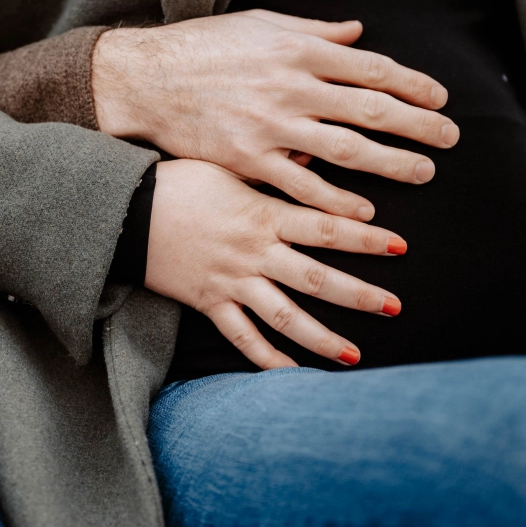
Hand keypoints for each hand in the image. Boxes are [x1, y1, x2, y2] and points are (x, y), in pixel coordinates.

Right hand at [92, 10, 459, 221]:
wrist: (143, 80)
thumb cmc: (201, 47)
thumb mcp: (259, 25)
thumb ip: (314, 32)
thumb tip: (358, 33)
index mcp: (297, 50)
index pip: (370, 67)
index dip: (412, 84)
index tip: (440, 98)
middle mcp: (290, 86)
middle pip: (369, 109)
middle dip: (417, 125)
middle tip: (450, 138)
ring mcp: (270, 126)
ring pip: (346, 150)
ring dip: (391, 164)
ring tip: (423, 173)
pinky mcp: (248, 160)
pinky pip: (303, 186)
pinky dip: (337, 201)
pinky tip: (364, 212)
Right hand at [145, 159, 406, 368]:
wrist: (126, 212)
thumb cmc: (179, 181)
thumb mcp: (229, 165)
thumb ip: (274, 169)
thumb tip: (313, 152)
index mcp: (263, 215)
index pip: (325, 227)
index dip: (364, 237)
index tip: (399, 245)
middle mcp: (253, 252)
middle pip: (315, 278)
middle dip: (358, 294)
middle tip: (394, 306)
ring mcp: (232, 282)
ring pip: (284, 316)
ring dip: (321, 337)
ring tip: (355, 354)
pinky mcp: (209, 303)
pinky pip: (242, 337)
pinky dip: (266, 358)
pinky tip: (292, 374)